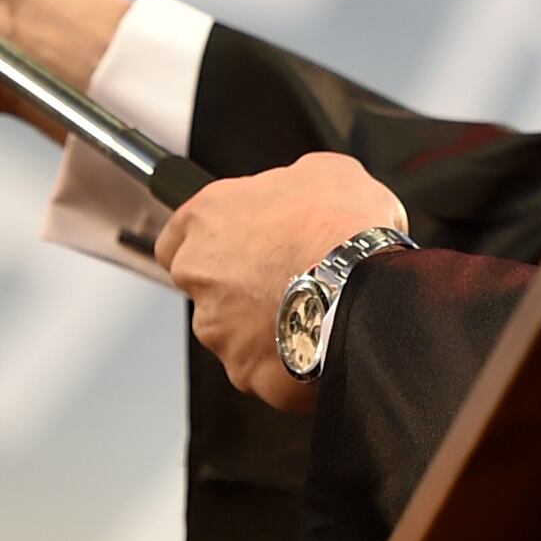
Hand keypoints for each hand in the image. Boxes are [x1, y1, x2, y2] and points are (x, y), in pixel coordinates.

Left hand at [155, 152, 407, 410]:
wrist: (365, 286)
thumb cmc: (341, 226)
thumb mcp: (327, 171)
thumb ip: (293, 182)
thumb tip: (306, 191)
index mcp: (206, 217)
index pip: (175, 238)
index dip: (208, 244)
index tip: (234, 247)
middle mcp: (199, 272)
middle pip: (204, 288)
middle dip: (237, 288)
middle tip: (283, 278)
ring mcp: (217, 326)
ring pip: (231, 332)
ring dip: (261, 325)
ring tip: (308, 311)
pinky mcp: (243, 369)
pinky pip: (260, 368)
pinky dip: (284, 358)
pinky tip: (315, 340)